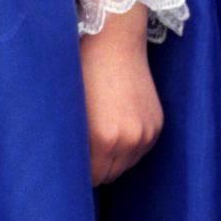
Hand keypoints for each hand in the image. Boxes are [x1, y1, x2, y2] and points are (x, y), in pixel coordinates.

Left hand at [79, 6, 163, 185]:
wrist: (114, 41)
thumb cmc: (81, 70)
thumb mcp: (69, 109)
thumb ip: (69, 141)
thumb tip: (63, 165)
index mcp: (103, 138)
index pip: (89, 178)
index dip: (75, 174)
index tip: (66, 168)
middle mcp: (129, 140)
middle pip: (108, 176)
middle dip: (93, 169)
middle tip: (78, 156)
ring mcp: (146, 133)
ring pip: (124, 166)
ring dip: (110, 161)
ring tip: (94, 142)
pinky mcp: (157, 125)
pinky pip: (139, 152)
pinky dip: (125, 149)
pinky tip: (111, 132)